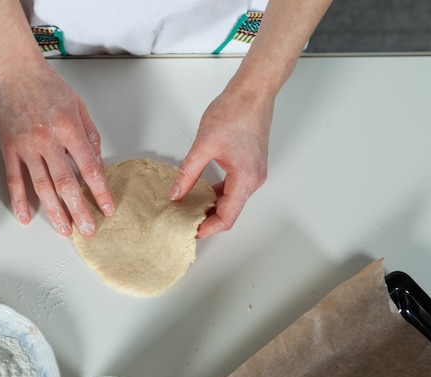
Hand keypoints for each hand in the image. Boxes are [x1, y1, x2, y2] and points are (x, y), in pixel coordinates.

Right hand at [0, 61, 114, 236]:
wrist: (14, 70)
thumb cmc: (48, 85)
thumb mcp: (79, 106)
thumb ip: (90, 136)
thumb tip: (97, 164)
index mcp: (70, 129)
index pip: (89, 168)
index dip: (100, 192)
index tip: (107, 208)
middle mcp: (48, 140)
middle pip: (66, 184)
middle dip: (79, 210)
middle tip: (88, 230)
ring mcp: (26, 146)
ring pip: (41, 187)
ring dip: (54, 212)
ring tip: (64, 230)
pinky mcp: (9, 148)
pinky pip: (14, 179)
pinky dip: (19, 200)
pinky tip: (25, 217)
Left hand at [169, 81, 273, 237]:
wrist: (253, 90)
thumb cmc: (236, 111)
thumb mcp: (204, 145)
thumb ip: (188, 173)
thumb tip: (176, 193)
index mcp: (245, 179)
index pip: (227, 217)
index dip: (208, 228)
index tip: (191, 231)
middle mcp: (254, 180)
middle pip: (230, 211)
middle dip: (207, 218)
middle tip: (185, 219)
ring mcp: (253, 172)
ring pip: (231, 199)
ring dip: (212, 204)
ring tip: (189, 206)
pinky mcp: (250, 164)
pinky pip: (233, 186)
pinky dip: (218, 191)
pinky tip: (201, 188)